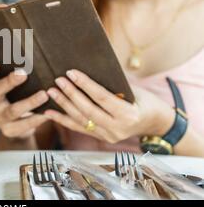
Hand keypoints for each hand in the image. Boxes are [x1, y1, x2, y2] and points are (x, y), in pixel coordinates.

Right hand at [0, 60, 50, 138]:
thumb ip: (13, 72)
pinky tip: (48, 113)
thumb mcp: (10, 87)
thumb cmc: (16, 98)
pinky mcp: (9, 130)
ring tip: (44, 95)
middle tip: (22, 73)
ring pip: (13, 110)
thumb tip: (31, 49)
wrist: (17, 127)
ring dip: (29, 102)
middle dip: (9, 82)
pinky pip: (24, 125)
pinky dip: (37, 118)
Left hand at [45, 69, 175, 143]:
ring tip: (51, 92)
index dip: (85, 85)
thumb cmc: (147, 101)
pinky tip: (50, 112)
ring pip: (81, 120)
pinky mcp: (102, 138)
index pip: (102, 97)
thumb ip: (113, 84)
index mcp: (128, 115)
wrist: (156, 123)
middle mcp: (118, 128)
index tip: (71, 73)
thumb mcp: (135, 90)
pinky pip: (79, 128)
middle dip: (71, 94)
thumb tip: (88, 67)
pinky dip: (63, 119)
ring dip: (64, 105)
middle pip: (88, 110)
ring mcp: (109, 136)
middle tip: (58, 81)